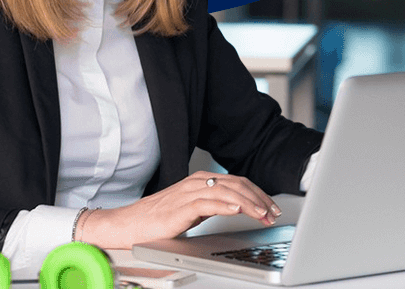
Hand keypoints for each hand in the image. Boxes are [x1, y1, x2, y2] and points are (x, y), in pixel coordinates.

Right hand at [79, 171, 281, 248]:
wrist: (131, 224)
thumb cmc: (160, 218)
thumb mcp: (194, 209)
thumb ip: (213, 204)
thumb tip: (239, 208)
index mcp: (202, 180)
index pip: (239, 182)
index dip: (259, 194)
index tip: (273, 207)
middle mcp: (197, 182)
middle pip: (237, 185)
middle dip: (259, 199)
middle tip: (274, 213)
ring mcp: (188, 193)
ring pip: (226, 192)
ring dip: (248, 204)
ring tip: (262, 214)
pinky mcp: (180, 207)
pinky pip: (207, 203)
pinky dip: (224, 206)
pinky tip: (236, 210)